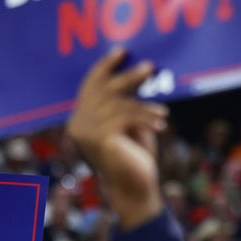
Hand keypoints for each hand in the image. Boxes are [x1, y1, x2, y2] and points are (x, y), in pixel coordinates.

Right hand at [66, 47, 168, 228]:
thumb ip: (125, 101)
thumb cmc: (135, 156)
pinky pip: (125, 117)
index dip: (105, 66)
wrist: (135, 189)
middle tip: (149, 67)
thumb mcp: (129, 123)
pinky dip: (145, 117)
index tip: (122, 51)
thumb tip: (138, 69)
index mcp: (80, 119)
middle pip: (102, 89)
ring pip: (117, 103)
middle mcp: (77, 124)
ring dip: (143, 105)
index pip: (89, 85)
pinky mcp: (100, 138)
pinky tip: (160, 123)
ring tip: (162, 112)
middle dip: (128, 77)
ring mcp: (86, 132)